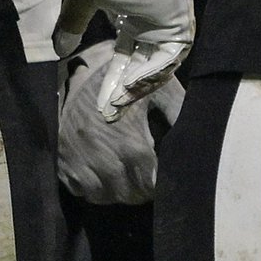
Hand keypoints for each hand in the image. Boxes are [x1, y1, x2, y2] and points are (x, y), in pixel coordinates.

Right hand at [56, 51, 181, 204]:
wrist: (89, 65)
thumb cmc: (132, 79)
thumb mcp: (163, 92)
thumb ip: (180, 118)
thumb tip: (199, 143)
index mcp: (130, 145)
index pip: (149, 186)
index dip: (158, 186)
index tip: (161, 177)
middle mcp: (101, 157)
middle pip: (127, 195)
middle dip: (141, 190)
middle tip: (147, 178)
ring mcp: (76, 158)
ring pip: (101, 196)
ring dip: (116, 191)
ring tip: (126, 178)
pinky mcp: (61, 157)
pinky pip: (77, 188)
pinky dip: (91, 187)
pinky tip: (102, 174)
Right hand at [78, 0, 194, 130]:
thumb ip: (72, 23)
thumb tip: (58, 48)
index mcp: (134, 20)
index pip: (125, 59)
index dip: (113, 82)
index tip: (101, 106)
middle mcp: (153, 26)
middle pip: (141, 69)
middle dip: (125, 93)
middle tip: (108, 115)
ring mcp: (169, 26)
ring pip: (157, 68)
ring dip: (137, 87)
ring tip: (117, 103)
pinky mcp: (180, 25)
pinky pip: (167, 58)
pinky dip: (150, 73)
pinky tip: (131, 86)